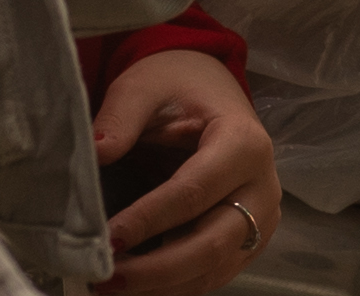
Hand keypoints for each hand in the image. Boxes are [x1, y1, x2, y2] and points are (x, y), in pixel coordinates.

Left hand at [92, 48, 279, 293]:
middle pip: (211, 243)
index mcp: (243, 143)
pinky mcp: (250, 238)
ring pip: (215, 268)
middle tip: (106, 279)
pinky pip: (215, 272)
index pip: (193, 193)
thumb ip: (120, 117)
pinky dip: (177, 285)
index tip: (109, 239)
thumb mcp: (143, 86)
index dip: (149, 220)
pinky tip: (138, 287)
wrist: (206, 88)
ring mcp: (262, 218)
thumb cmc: (175, 85)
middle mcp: (263, 187)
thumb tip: (95, 154)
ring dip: (164, 286)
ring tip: (112, 288)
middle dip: (157, 269)